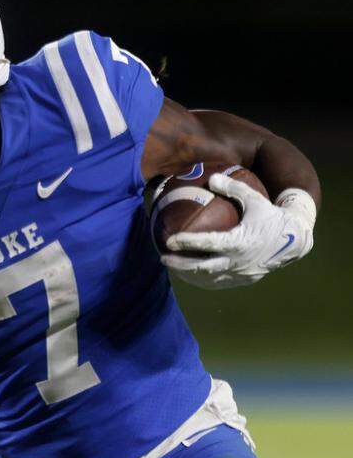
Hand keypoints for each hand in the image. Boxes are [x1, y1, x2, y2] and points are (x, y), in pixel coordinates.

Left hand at [162, 174, 314, 288]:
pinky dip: (202, 278)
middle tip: (163, 256)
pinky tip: (188, 273)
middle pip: (203, 267)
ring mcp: (241, 273)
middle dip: (180, 264)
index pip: (208, 243)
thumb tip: (212, 176)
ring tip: (171, 265)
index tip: (169, 240)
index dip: (188, 243)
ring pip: (208, 278)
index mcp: (240, 241)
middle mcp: (239, 261)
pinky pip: (219, 282)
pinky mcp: (243, 280)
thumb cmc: (272, 216)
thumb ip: (234, 188)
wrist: (295, 241)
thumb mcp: (255, 199)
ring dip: (188, 273)